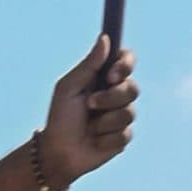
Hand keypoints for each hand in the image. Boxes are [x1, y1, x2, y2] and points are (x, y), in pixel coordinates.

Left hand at [40, 35, 137, 186]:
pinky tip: (94, 141)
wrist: (58, 152)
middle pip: (133, 87)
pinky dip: (105, 138)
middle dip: (111, 97)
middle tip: (90, 104)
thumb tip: (104, 38)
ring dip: (104, 121)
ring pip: (129, 112)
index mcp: (103, 78)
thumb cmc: (60, 116)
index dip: (125, 65)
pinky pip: (124, 133)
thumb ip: (88, 65)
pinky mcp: (123, 137)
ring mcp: (121, 115)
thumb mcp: (69, 87)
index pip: (126, 61)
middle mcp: (116, 94)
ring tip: (88, 126)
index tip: (111, 74)